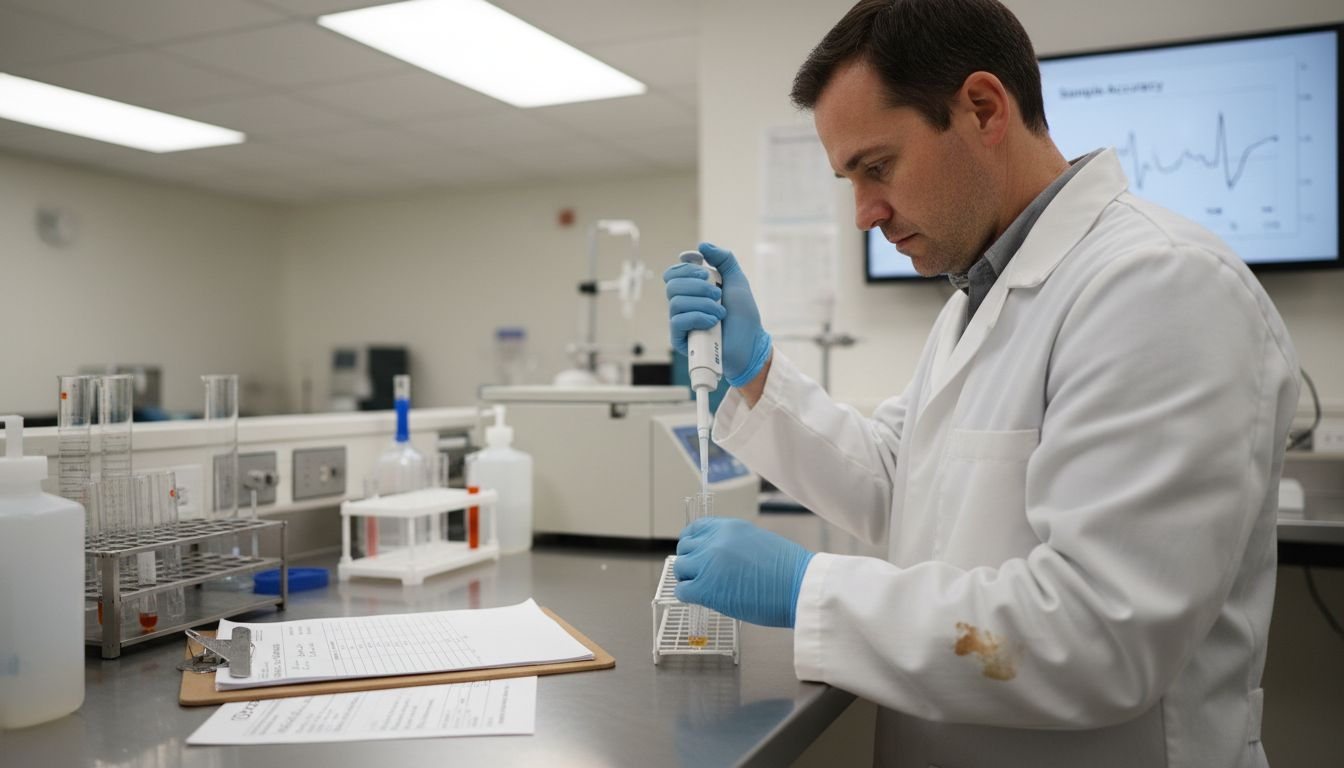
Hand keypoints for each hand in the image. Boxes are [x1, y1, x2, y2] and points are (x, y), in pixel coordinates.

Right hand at [663, 242, 772, 387]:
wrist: (750, 343)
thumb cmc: (743, 316)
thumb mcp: (737, 280)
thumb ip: (724, 259)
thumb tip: (702, 245)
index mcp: (692, 290)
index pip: (673, 273)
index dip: (685, 268)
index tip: (704, 271)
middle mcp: (683, 304)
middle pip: (672, 285)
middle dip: (698, 286)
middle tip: (718, 294)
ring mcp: (681, 322)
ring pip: (675, 302)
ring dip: (703, 304)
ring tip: (720, 312)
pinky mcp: (680, 339)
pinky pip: (678, 321)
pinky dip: (698, 318)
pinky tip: (713, 323)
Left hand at [674, 517, 814, 627]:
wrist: (799, 586)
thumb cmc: (788, 570)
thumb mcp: (757, 542)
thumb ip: (733, 544)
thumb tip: (718, 557)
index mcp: (728, 527)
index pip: (695, 529)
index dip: (693, 543)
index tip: (696, 554)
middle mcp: (714, 541)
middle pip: (685, 549)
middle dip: (690, 562)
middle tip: (701, 575)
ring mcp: (707, 564)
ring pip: (680, 569)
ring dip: (688, 579)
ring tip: (703, 589)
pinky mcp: (705, 589)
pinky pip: (683, 591)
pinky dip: (689, 597)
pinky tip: (703, 600)